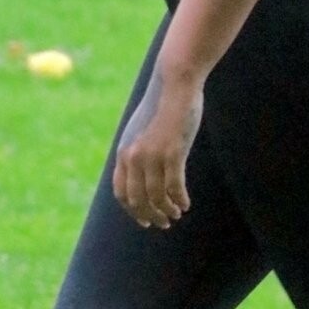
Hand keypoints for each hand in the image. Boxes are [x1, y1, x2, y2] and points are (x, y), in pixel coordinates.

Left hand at [113, 63, 200, 227]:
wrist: (174, 84)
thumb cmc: (162, 106)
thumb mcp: (143, 131)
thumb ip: (139, 150)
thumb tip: (143, 172)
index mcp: (124, 152)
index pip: (121, 192)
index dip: (133, 211)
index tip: (145, 220)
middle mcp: (134, 156)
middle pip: (138, 200)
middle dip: (151, 216)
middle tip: (164, 224)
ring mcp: (152, 155)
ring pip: (157, 197)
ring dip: (167, 211)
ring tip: (177, 215)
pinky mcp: (172, 153)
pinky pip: (175, 187)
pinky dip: (180, 200)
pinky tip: (186, 204)